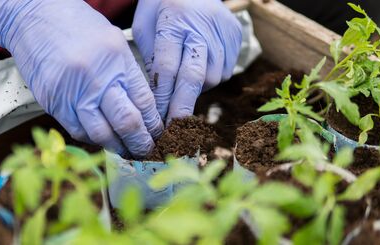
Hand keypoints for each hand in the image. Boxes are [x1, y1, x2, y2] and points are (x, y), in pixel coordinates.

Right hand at [0, 0, 163, 157]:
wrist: (32, 16)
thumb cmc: (76, 25)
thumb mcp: (113, 41)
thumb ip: (127, 74)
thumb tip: (143, 109)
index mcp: (117, 60)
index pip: (144, 103)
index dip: (153, 125)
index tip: (158, 135)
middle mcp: (96, 78)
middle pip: (126, 123)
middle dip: (140, 143)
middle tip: (146, 152)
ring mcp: (72, 92)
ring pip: (101, 134)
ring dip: (117, 147)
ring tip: (126, 151)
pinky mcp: (52, 102)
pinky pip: (77, 130)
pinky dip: (92, 139)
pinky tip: (101, 138)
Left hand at [133, 0, 242, 122]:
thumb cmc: (159, 8)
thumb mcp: (145, 27)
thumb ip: (151, 58)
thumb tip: (159, 98)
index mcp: (172, 20)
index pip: (167, 67)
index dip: (162, 97)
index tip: (156, 119)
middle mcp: (201, 25)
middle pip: (193, 76)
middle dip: (183, 107)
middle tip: (175, 130)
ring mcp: (222, 30)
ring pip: (211, 77)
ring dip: (195, 91)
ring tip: (181, 91)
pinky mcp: (235, 34)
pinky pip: (224, 70)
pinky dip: (210, 78)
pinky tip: (198, 71)